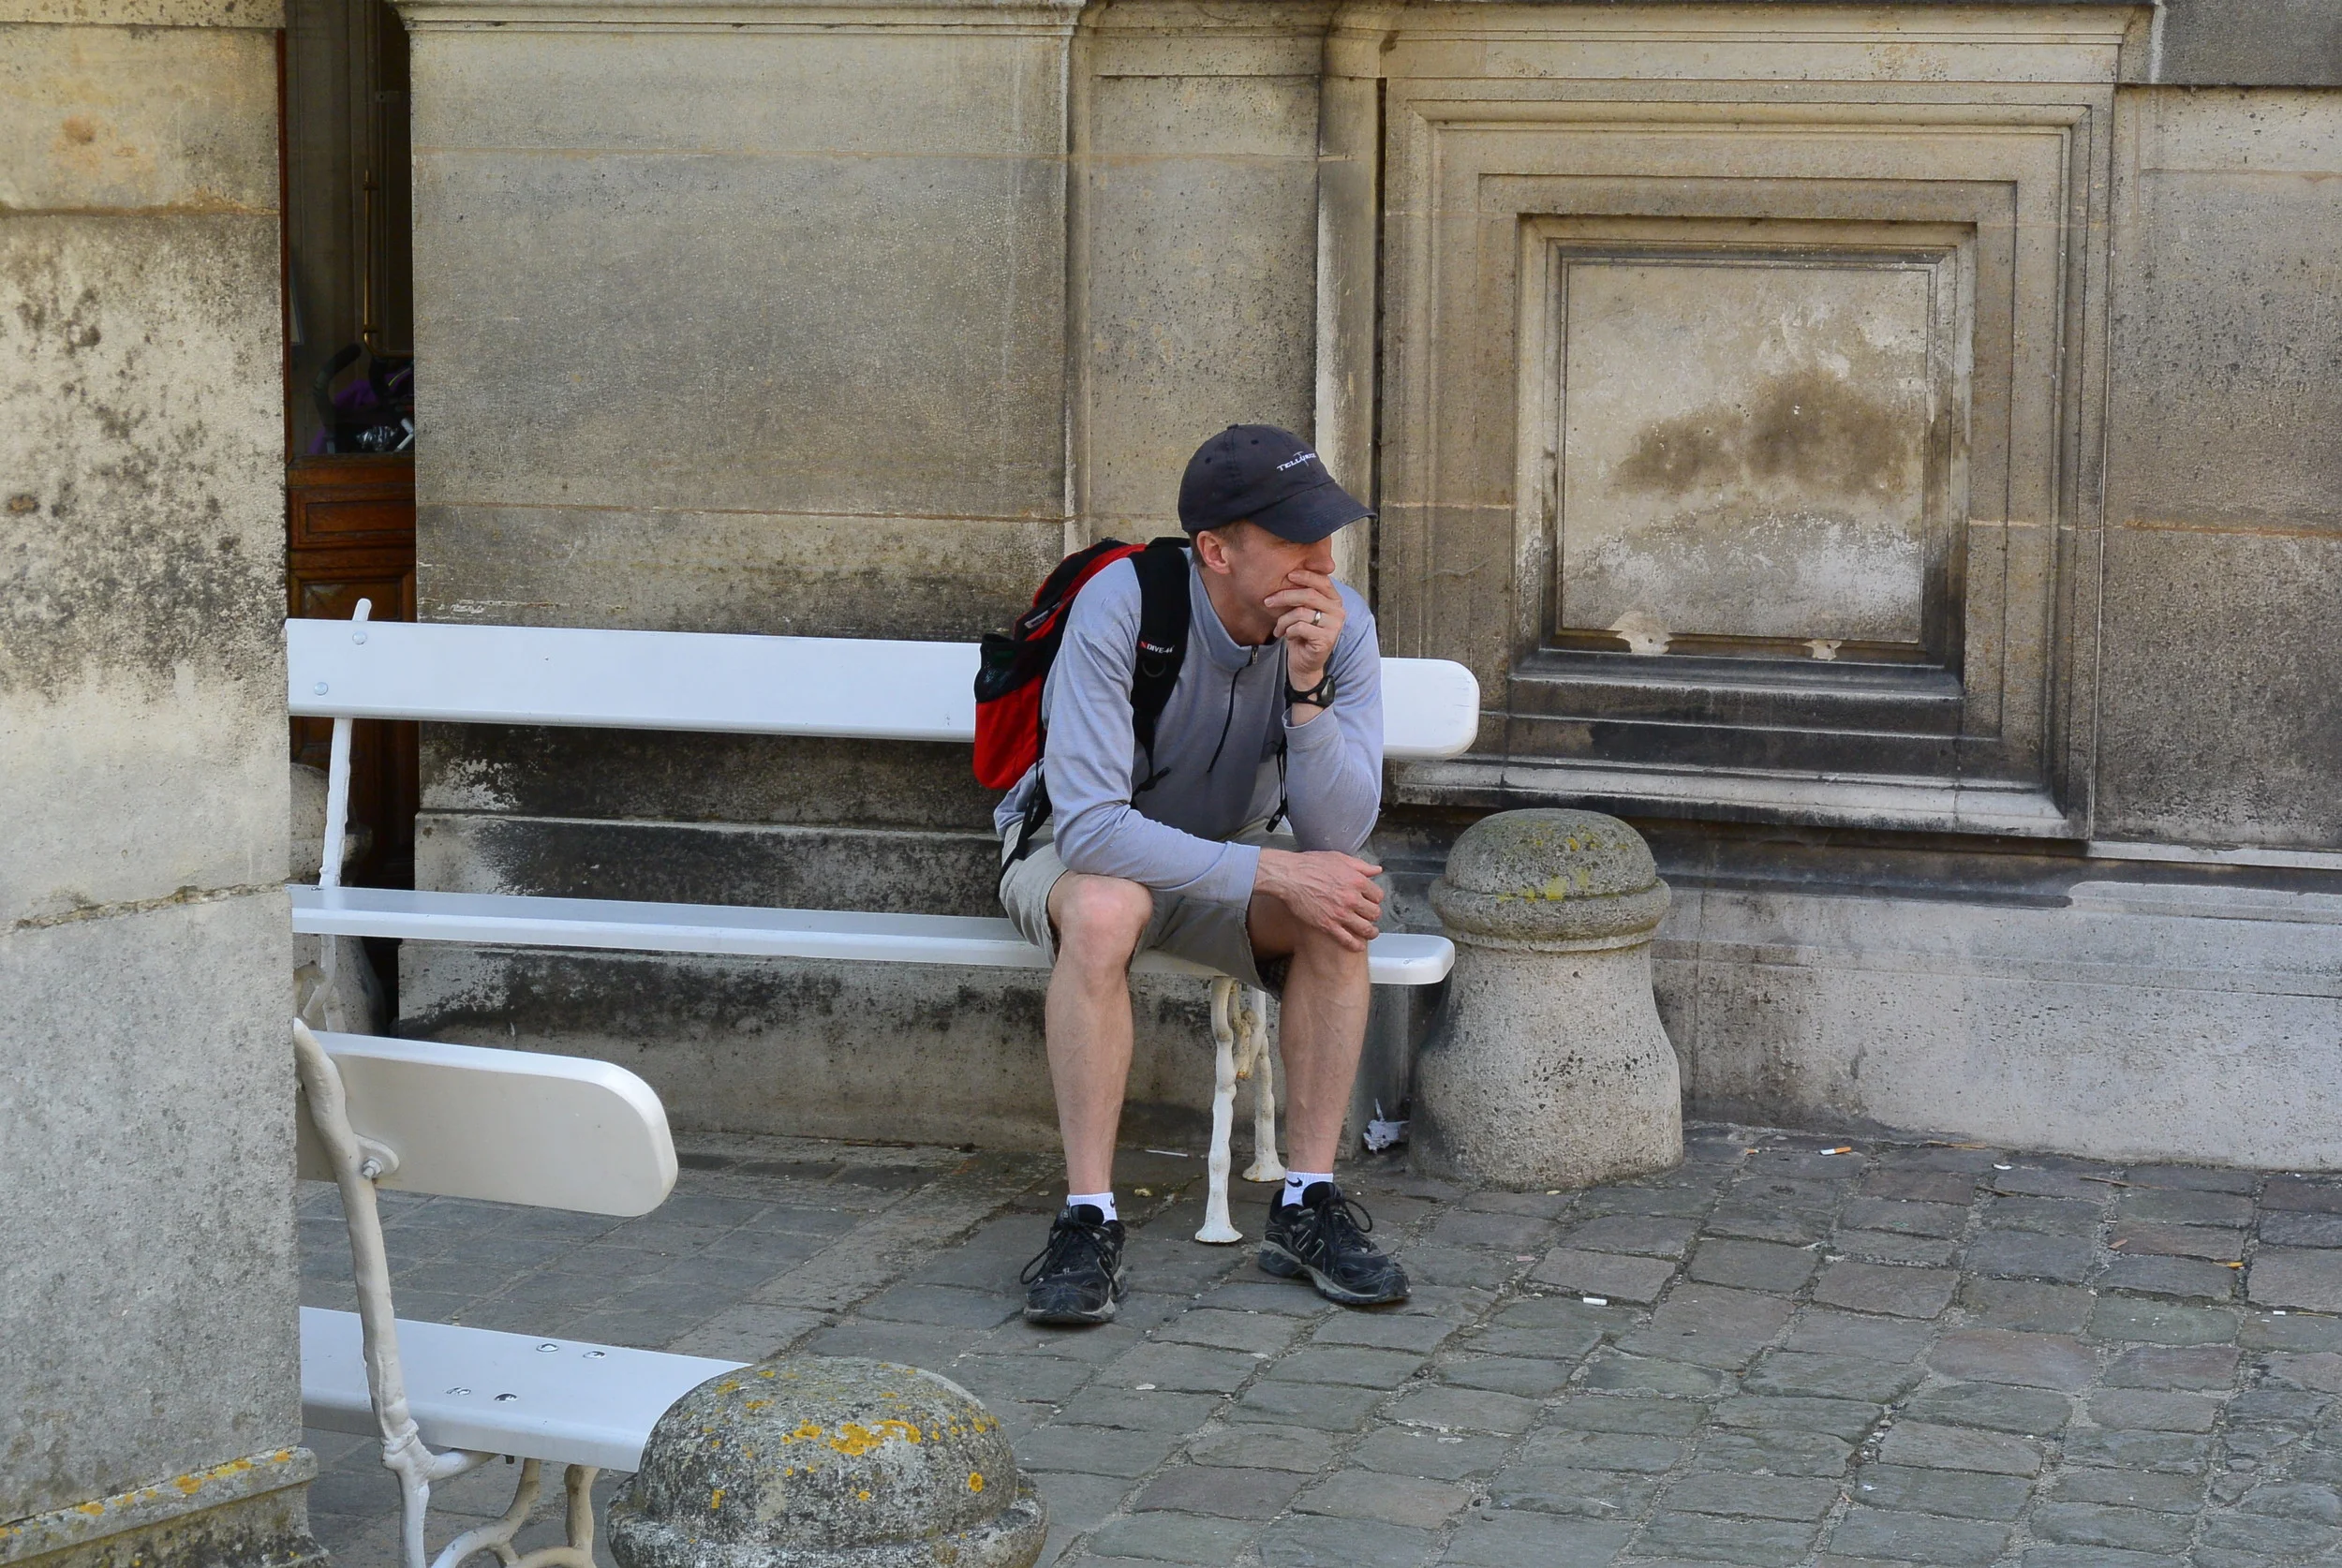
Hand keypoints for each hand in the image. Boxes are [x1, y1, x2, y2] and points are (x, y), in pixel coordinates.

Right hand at [1255, 847, 1384, 950]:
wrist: (1290, 877)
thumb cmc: (1311, 865)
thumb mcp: (1339, 858)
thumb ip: (1361, 865)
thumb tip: (1376, 870)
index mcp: (1356, 881)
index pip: (1378, 895)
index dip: (1375, 898)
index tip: (1370, 900)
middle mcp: (1352, 899)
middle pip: (1374, 913)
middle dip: (1373, 914)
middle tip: (1368, 914)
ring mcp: (1340, 914)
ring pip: (1366, 929)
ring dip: (1370, 931)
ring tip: (1370, 932)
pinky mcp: (1328, 925)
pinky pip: (1347, 940)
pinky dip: (1355, 945)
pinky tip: (1358, 945)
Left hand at [1264, 569, 1343, 690]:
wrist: (1304, 663)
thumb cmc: (1301, 635)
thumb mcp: (1301, 611)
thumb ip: (1301, 595)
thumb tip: (1287, 575)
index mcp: (1334, 600)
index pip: (1323, 581)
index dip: (1306, 576)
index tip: (1289, 575)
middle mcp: (1338, 611)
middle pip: (1309, 595)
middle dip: (1284, 596)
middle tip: (1268, 601)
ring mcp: (1334, 626)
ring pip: (1301, 612)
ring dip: (1283, 620)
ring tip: (1278, 628)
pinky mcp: (1327, 639)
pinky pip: (1300, 627)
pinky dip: (1288, 631)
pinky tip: (1288, 636)